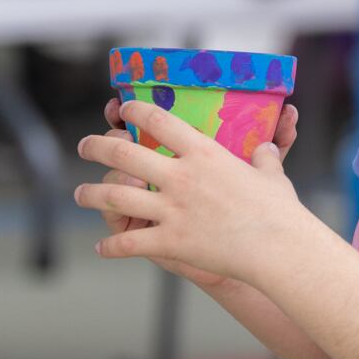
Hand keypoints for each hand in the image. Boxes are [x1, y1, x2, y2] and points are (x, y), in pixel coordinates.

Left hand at [75, 100, 316, 287]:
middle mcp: (181, 176)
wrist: (278, 248)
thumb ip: (263, 158)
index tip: (122, 109)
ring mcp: (172, 210)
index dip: (134, 111)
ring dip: (91, 194)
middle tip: (83, 146)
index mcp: (203, 153)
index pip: (158, 119)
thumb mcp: (271, 175)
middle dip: (96, 146)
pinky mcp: (170, 242)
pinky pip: (130, 243)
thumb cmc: (279, 211)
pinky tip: (100, 249)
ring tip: (79, 194)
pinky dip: (111, 247)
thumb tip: (266, 148)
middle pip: (124, 153)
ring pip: (115, 196)